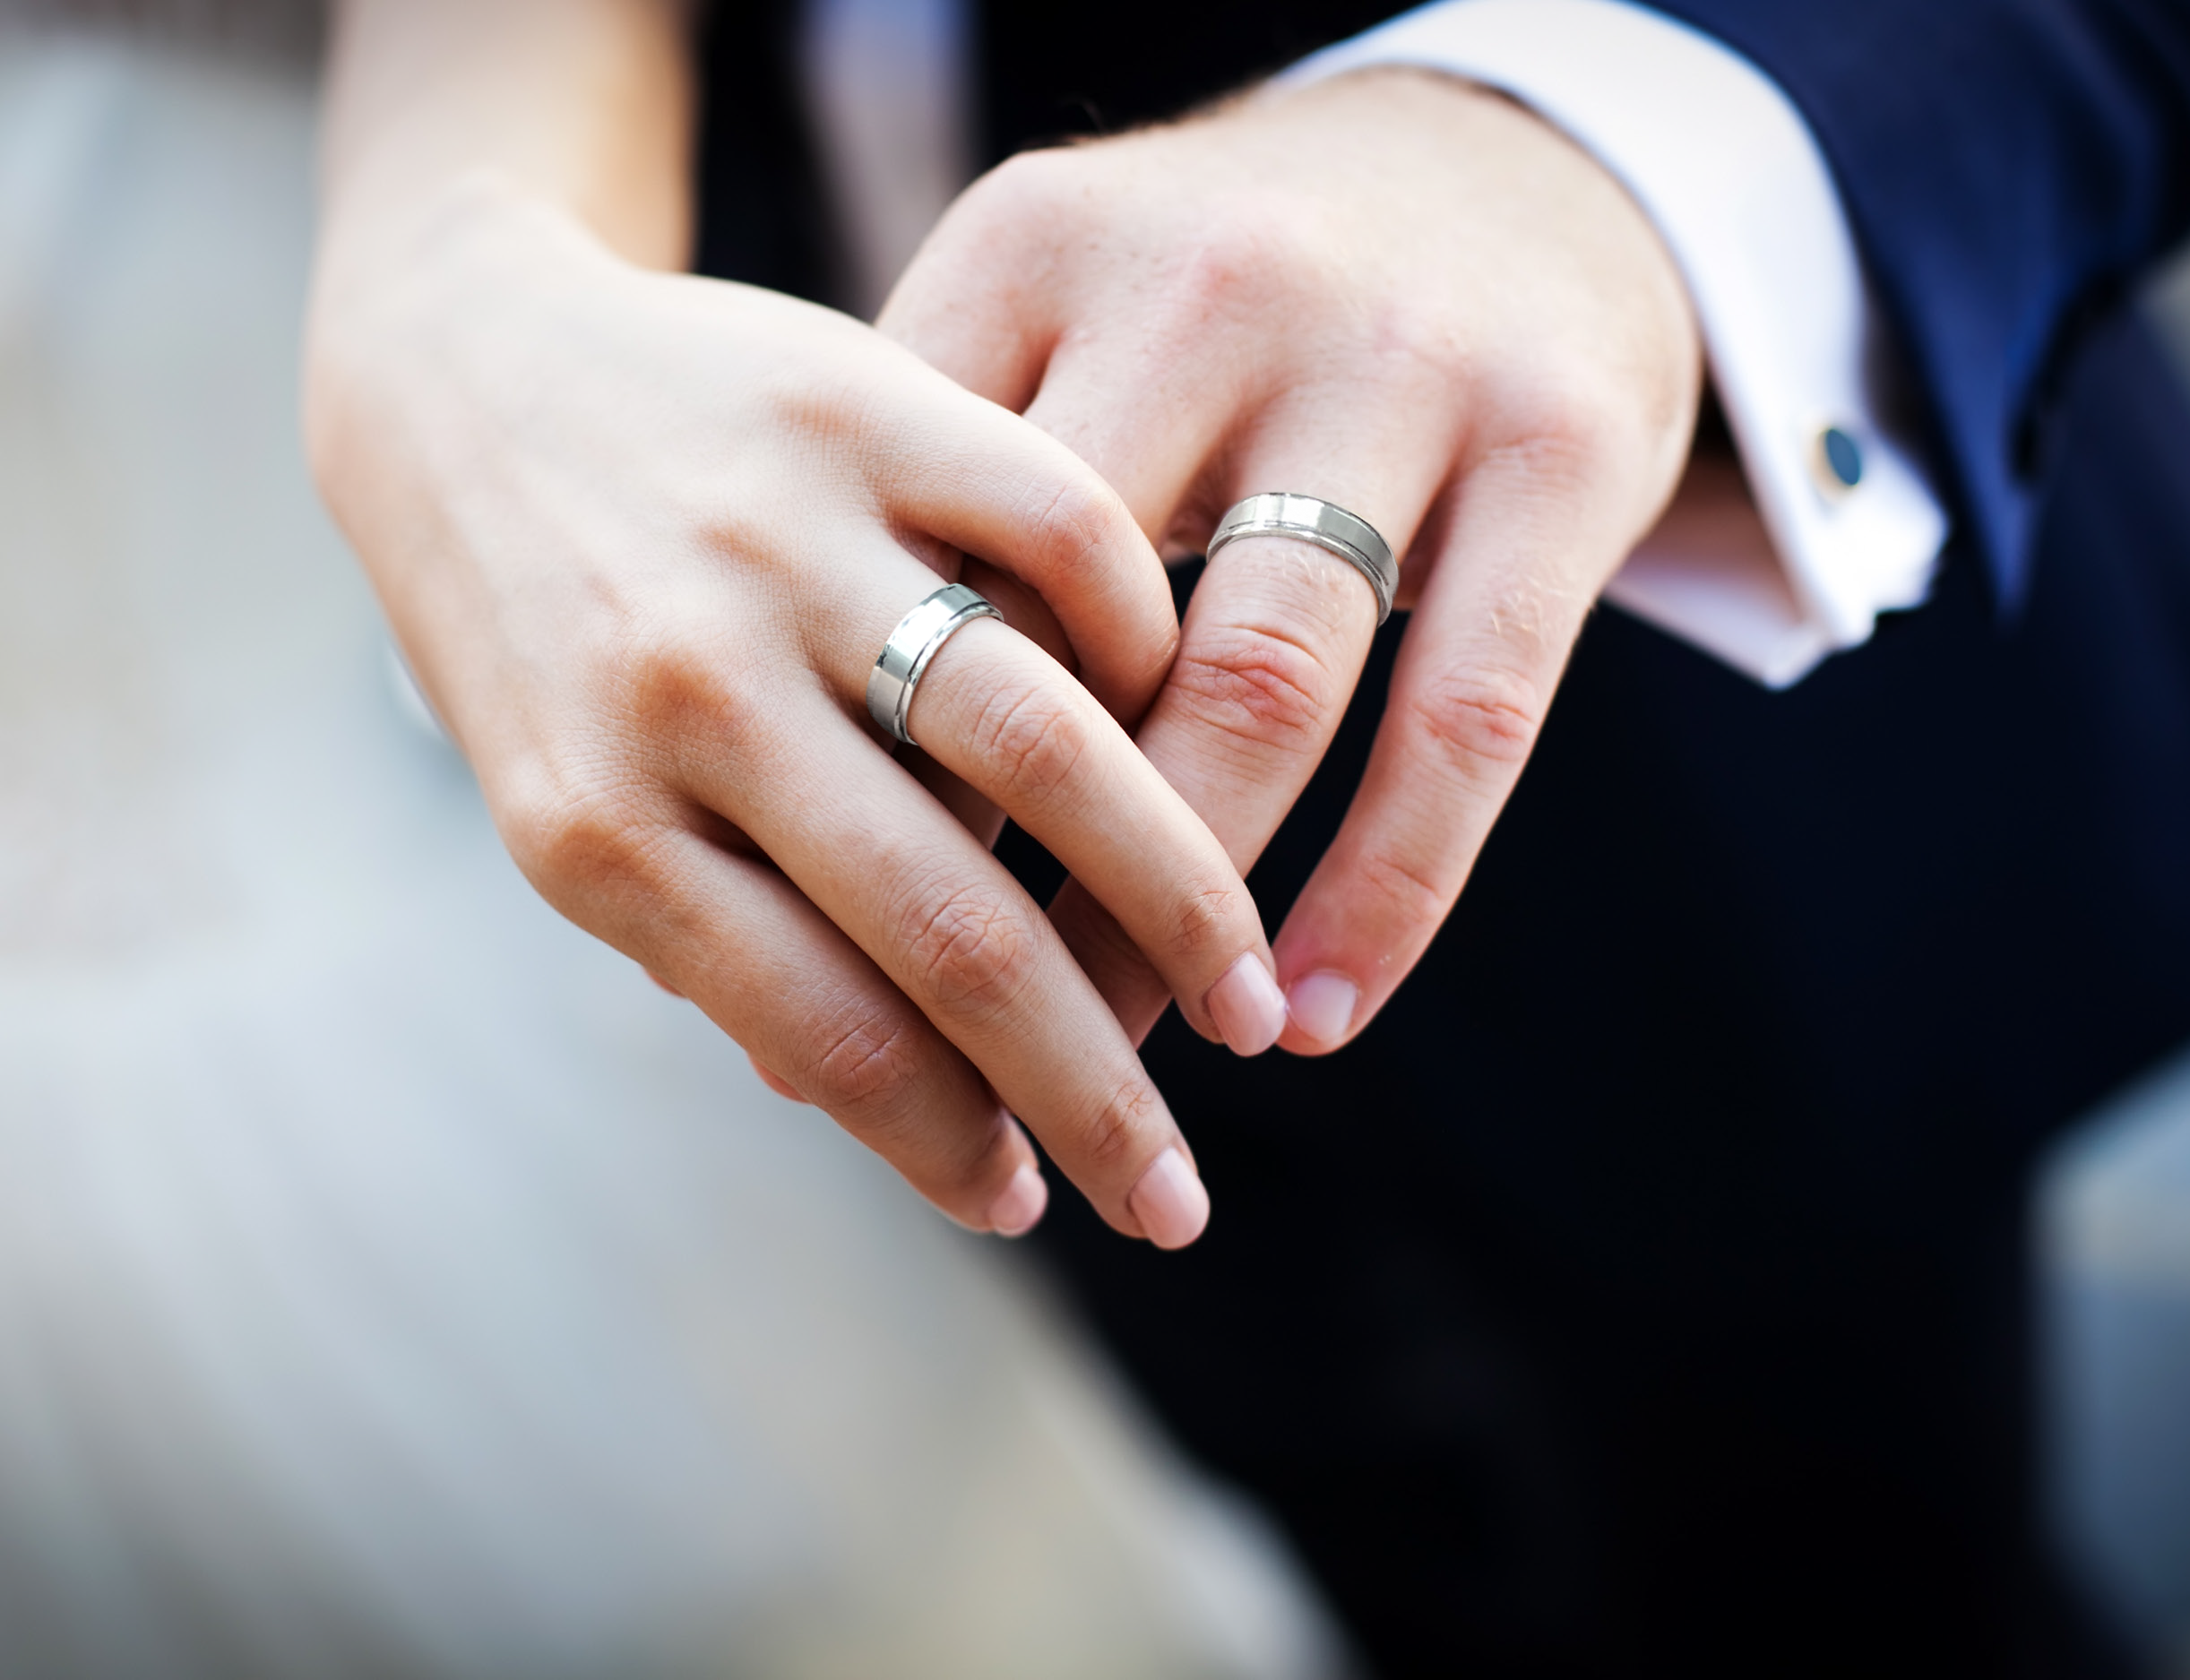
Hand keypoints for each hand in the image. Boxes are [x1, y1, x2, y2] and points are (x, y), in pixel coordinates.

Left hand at [304, 184, 1291, 1246]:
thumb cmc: (533, 632)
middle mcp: (692, 687)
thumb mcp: (569, 804)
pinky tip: (1183, 740)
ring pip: (1046, 749)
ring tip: (1251, 1000)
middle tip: (1180, 1197)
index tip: (1036, 1202)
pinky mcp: (866, 405)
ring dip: (1179, 905)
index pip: (823, 1032)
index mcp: (597, 821)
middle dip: (1094, 1090)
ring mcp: (786, 542)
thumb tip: (903, 1106)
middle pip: (954, 930)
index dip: (948, 1146)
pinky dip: (1154, 653)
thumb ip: (717, 936)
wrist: (463, 371)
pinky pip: (1069, 543)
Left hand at [883, 68, 1701, 1052]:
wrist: (1504, 162)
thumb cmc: (1219, 306)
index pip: (918, 548)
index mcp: (1037, 249)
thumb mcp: (1053, 329)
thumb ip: (932, 515)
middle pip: (1068, 630)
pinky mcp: (1563, 448)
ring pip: (1261, 681)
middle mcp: (1210, 288)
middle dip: (1005, 867)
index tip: (823, 926)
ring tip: (1124, 1062)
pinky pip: (1467, 717)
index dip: (865, 759)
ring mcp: (1400, 362)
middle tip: (954, 1042)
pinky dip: (1388, 889)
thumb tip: (784, 821)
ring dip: (1180, 911)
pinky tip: (1319, 1011)